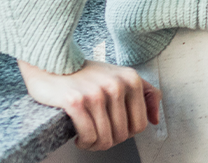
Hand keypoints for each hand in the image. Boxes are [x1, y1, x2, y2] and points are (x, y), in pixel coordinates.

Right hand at [18, 59, 160, 150]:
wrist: (52, 63)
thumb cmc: (86, 74)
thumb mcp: (121, 77)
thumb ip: (146, 94)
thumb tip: (155, 120)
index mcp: (132, 79)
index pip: (140, 124)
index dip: (126, 133)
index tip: (113, 130)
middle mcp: (117, 85)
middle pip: (123, 134)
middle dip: (109, 141)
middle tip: (97, 136)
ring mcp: (97, 93)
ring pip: (106, 139)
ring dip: (95, 145)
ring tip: (87, 138)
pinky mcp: (76, 102)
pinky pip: (88, 136)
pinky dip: (84, 143)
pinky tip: (78, 137)